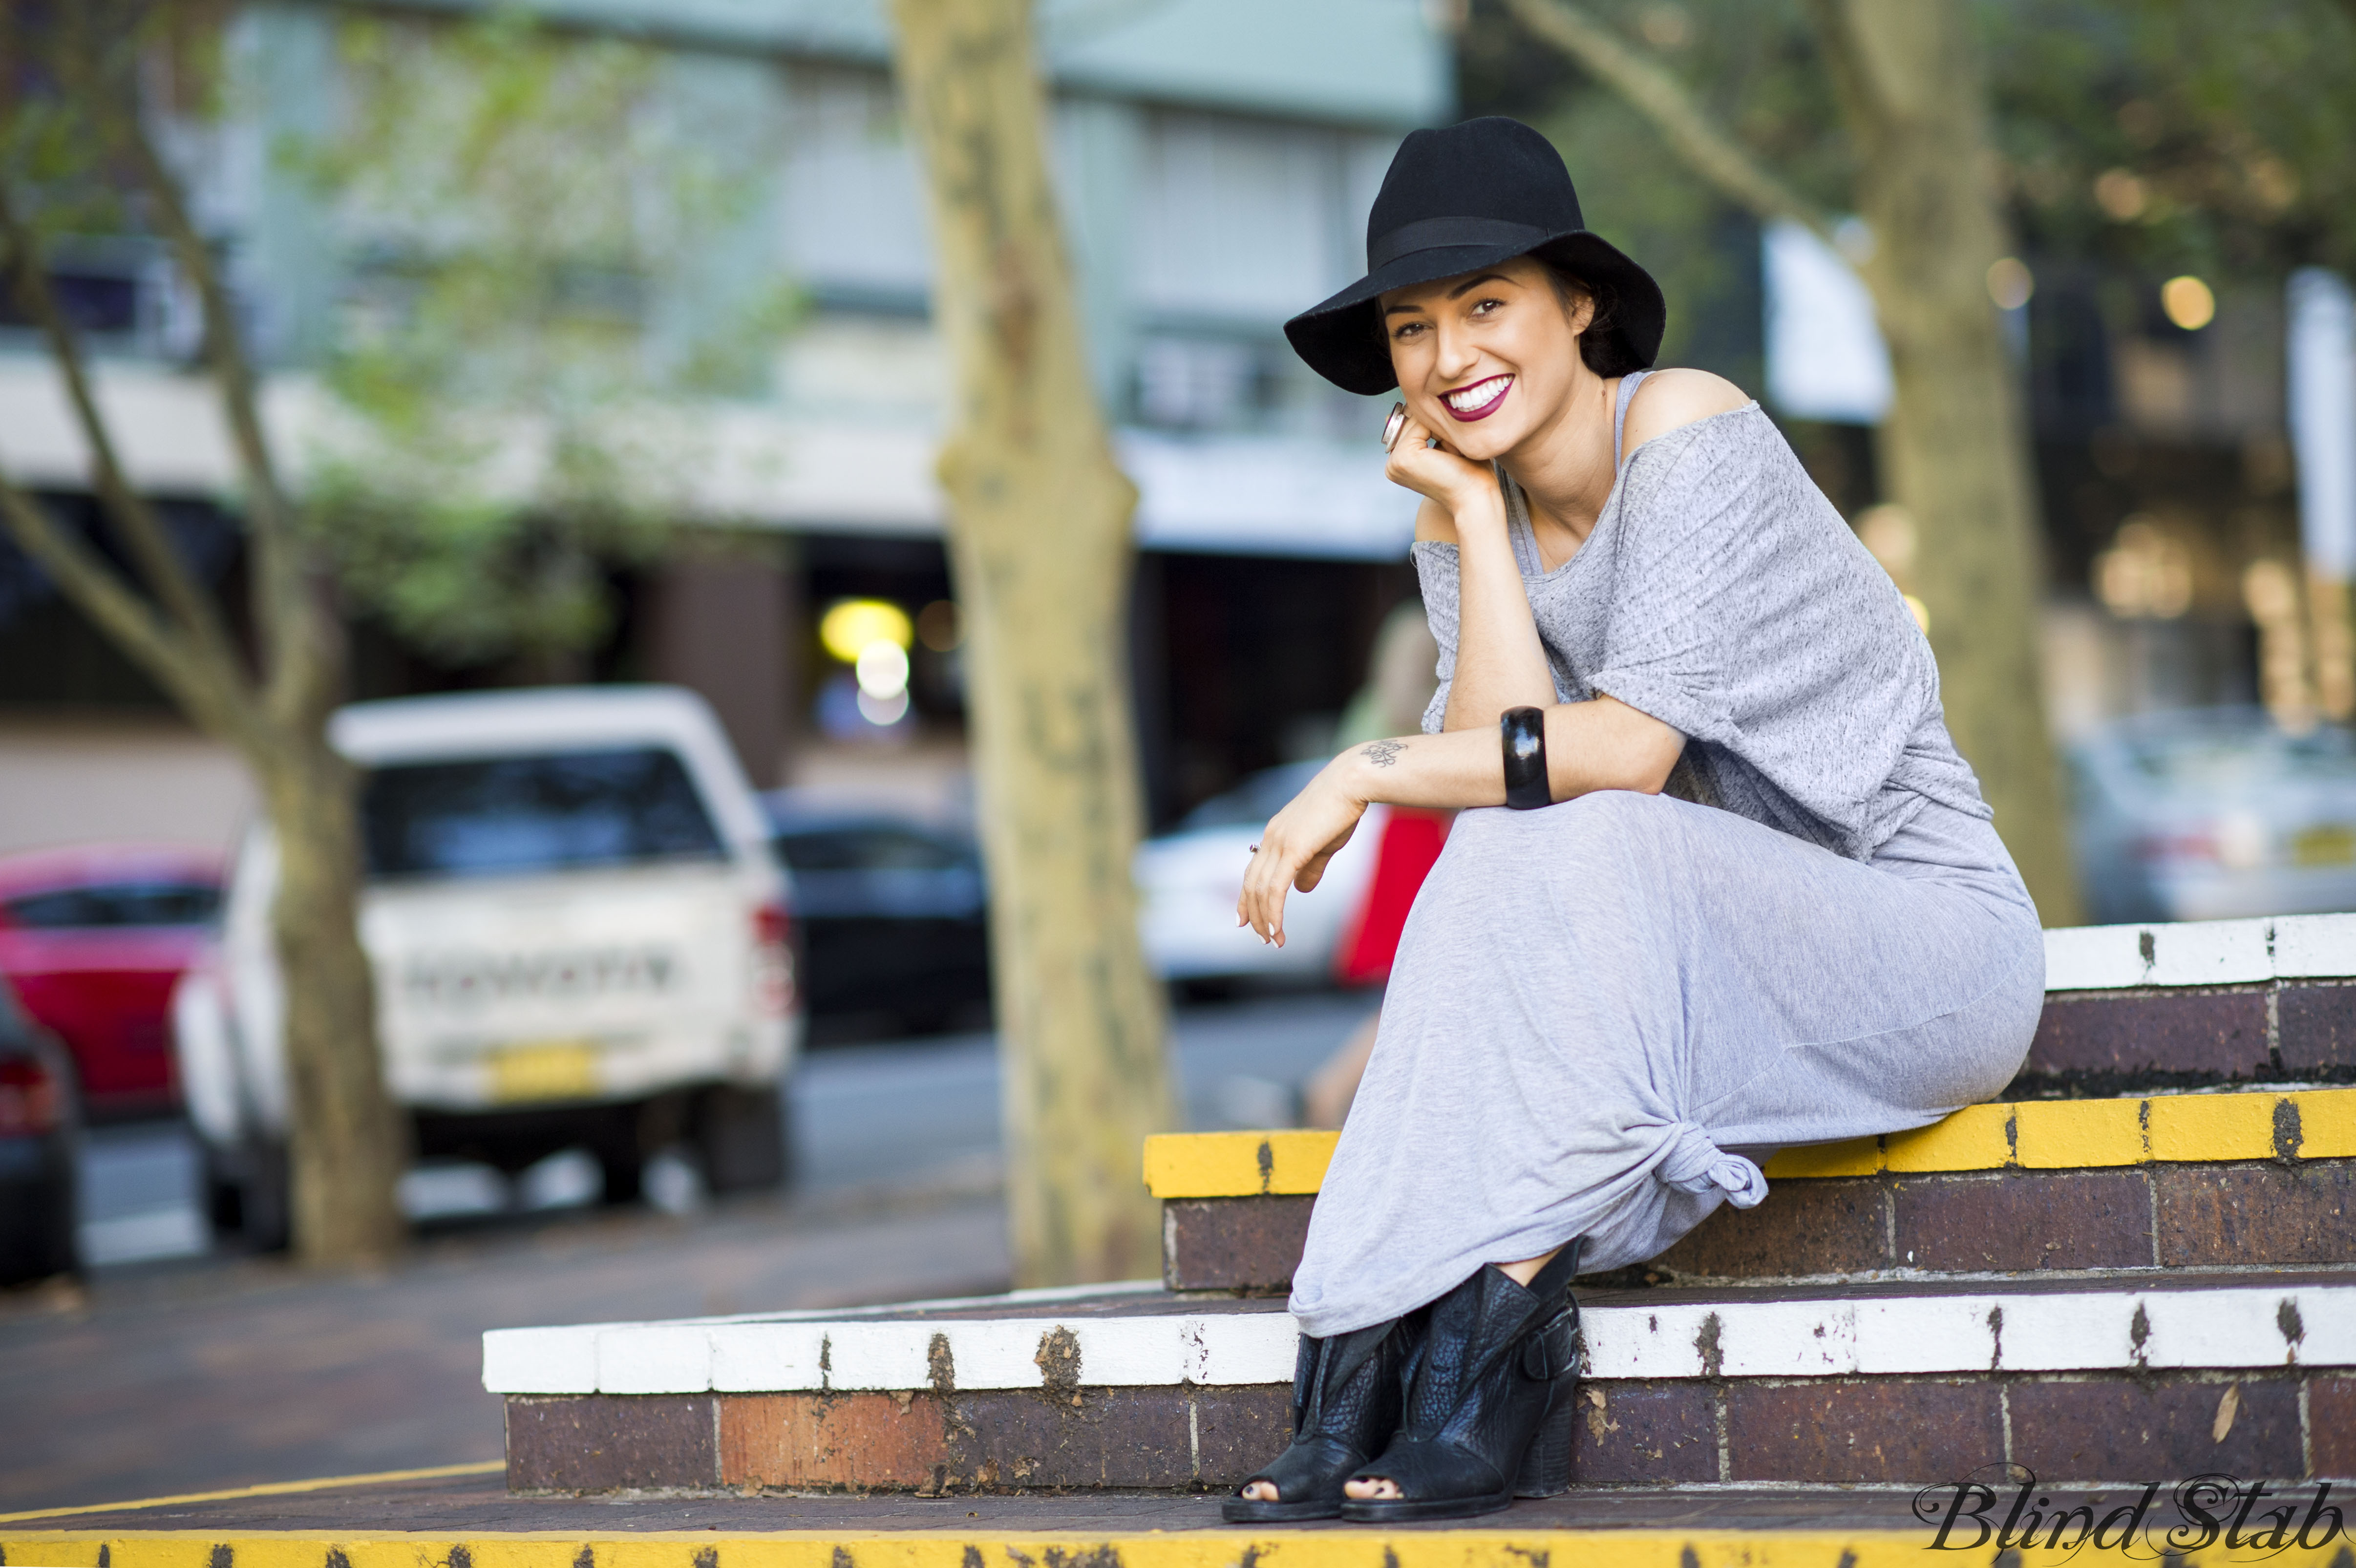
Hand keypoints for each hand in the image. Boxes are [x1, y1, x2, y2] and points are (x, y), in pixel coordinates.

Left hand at [1236, 763, 1367, 946]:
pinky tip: (1277, 928)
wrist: (1351, 782)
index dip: (1246, 898)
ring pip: (1260, 890)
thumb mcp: (1324, 843)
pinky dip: (1273, 911)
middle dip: (1254, 915)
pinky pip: (1276, 888)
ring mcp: (1278, 843)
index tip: (1244, 920)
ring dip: (1264, 918)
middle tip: (1263, 938)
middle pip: (1251, 884)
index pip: (1252, 872)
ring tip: (1272, 940)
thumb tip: (1302, 890)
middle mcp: (1270, 839)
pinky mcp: (1292, 849)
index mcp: (1274, 835)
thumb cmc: (1342, 809)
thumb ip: (1311, 867)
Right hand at [1384, 406, 1495, 518]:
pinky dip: (1441, 432)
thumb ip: (1422, 428)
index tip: (1449, 451)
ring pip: (1416, 419)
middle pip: (1410, 419)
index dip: (1433, 426)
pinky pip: (1421, 424)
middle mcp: (1392, 463)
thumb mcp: (1442, 445)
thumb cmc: (1468, 472)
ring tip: (1451, 454)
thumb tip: (1396, 411)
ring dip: (1440, 429)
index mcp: (1399, 462)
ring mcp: (1395, 461)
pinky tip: (1450, 453)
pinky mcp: (1403, 457)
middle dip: (1436, 427)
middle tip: (1452, 454)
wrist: (1476, 495)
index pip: (1409, 425)